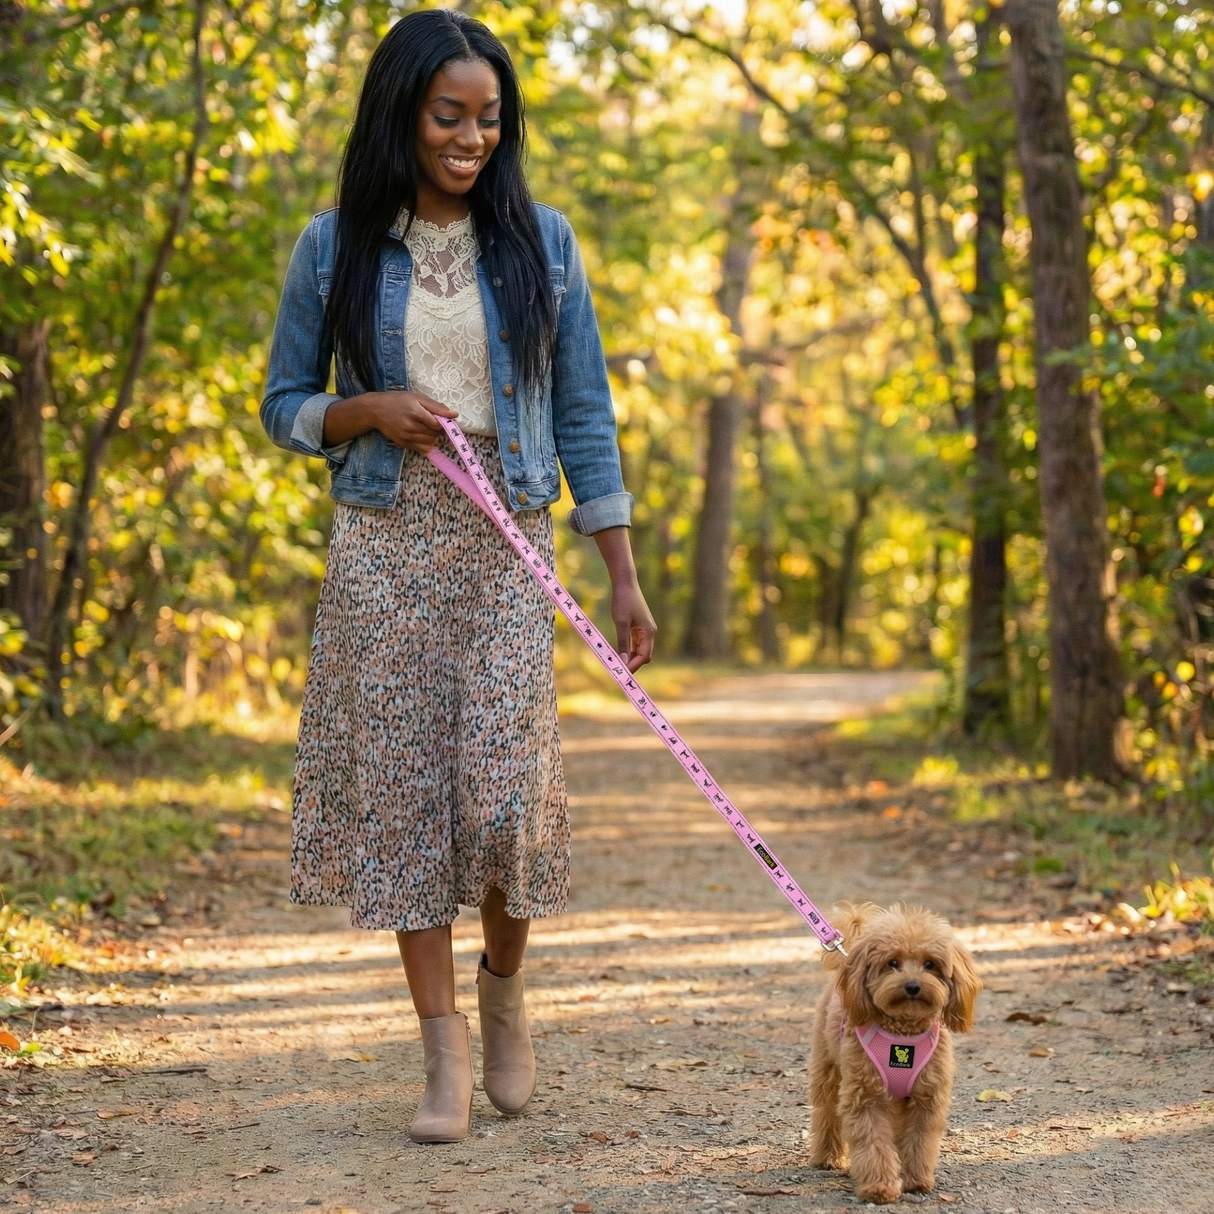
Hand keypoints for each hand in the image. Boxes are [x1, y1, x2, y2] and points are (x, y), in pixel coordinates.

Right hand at [323, 390, 457, 453]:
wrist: (375, 410)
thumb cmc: (398, 400)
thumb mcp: (417, 397)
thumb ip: (437, 407)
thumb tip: (455, 415)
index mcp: (415, 412)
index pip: (437, 424)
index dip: (442, 423)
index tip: (440, 419)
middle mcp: (410, 427)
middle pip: (435, 435)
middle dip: (437, 430)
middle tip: (430, 421)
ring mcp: (406, 437)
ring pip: (430, 443)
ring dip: (432, 437)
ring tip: (424, 427)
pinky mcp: (403, 444)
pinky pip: (423, 449)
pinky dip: (426, 443)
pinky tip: (420, 434)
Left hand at [610, 579, 656, 672]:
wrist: (625, 584)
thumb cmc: (623, 601)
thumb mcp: (621, 623)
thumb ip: (622, 643)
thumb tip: (622, 662)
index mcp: (649, 633)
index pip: (644, 656)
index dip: (633, 666)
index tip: (621, 673)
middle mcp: (649, 633)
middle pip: (643, 656)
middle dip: (632, 665)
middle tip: (617, 672)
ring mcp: (644, 630)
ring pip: (639, 651)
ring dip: (629, 659)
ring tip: (616, 665)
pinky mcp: (638, 627)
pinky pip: (635, 644)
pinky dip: (627, 650)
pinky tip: (618, 654)